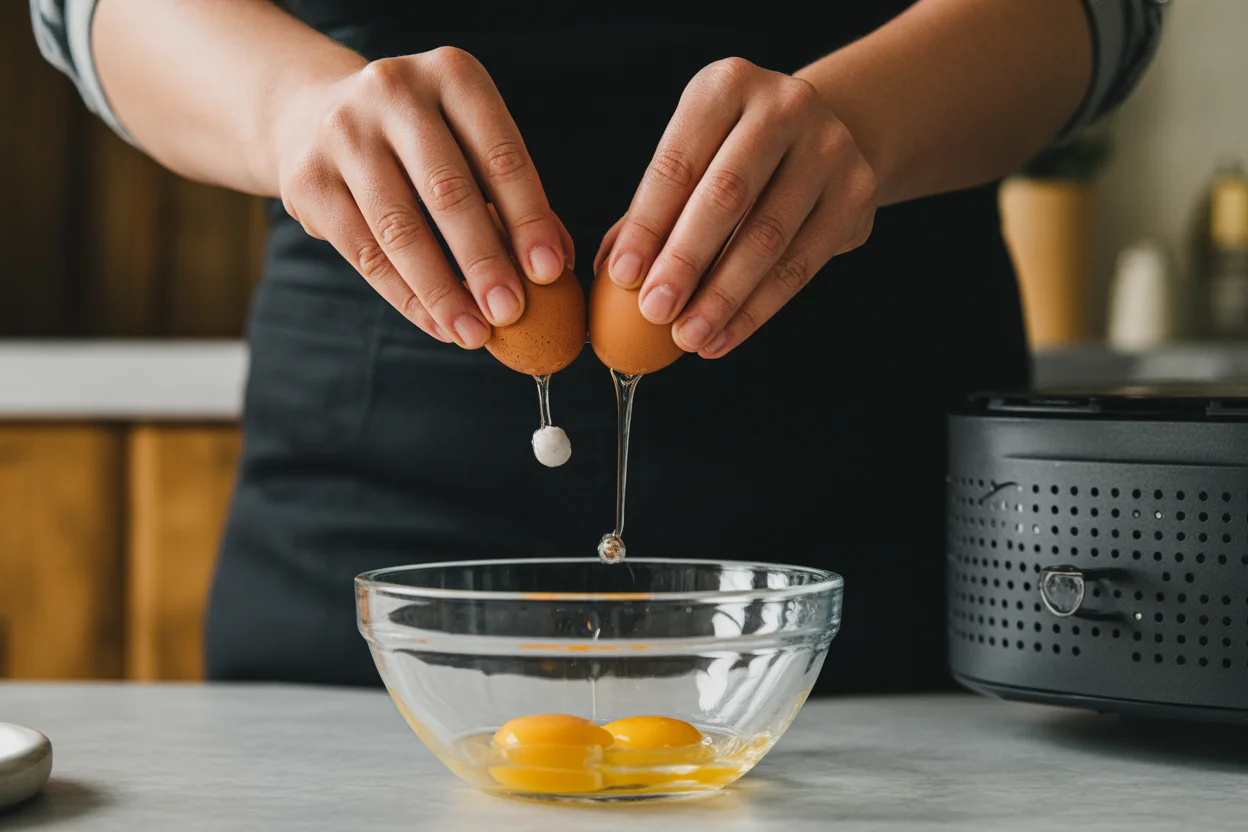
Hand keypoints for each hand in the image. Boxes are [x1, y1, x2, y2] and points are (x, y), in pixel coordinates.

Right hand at [272, 47, 573, 347]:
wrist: (313, 114)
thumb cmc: (423, 142)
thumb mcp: (471, 143)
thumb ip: (514, 198)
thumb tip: (556, 267)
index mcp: (452, 75)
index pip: (499, 155)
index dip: (528, 217)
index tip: (549, 272)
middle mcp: (393, 91)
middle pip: (447, 192)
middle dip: (484, 261)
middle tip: (512, 312)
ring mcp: (342, 133)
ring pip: (399, 229)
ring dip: (442, 291)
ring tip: (475, 333)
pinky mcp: (307, 179)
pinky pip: (364, 253)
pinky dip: (406, 297)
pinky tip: (438, 325)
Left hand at [596, 58, 876, 357]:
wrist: (821, 138)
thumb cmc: (733, 156)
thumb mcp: (692, 158)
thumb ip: (649, 212)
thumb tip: (606, 276)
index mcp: (725, 86)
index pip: (678, 163)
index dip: (647, 224)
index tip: (622, 276)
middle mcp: (783, 106)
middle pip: (726, 196)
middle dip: (685, 261)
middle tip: (654, 312)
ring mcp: (828, 148)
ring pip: (769, 237)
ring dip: (723, 297)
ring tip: (688, 338)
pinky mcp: (857, 192)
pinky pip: (803, 263)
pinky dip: (758, 310)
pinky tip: (725, 337)